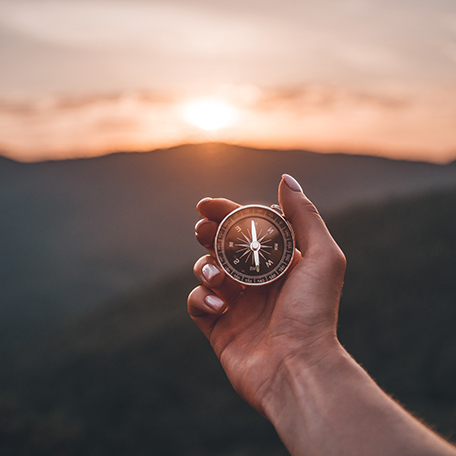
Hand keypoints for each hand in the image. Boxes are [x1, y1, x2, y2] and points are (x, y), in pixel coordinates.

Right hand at [188, 174, 345, 414]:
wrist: (299, 369)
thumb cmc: (314, 312)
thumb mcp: (322, 256)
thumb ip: (304, 216)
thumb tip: (286, 180)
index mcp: (279, 262)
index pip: (247, 229)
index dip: (226, 213)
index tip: (206, 205)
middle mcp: (257, 281)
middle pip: (222, 247)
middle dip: (210, 235)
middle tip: (203, 231)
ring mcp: (237, 304)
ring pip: (206, 271)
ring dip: (206, 267)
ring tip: (218, 277)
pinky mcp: (219, 327)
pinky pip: (198, 303)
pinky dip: (203, 299)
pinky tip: (221, 307)